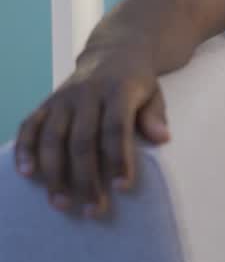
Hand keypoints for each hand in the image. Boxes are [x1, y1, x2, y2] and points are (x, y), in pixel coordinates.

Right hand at [13, 51, 169, 217]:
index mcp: (118, 90)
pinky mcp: (47, 103)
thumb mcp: (154, 93)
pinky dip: (25, 149)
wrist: (115, 51)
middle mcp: (87, 94)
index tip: (123, 188)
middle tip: (93, 209)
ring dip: (54, 174)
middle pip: (82, 140)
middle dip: (86, 178)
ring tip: (61, 204)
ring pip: (53, 138)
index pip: (116, 128)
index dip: (119, 159)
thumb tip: (163, 138)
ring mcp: (63, 98)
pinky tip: (25, 174)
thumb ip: (155, 116)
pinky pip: (30, 125)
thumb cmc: (138, 82)